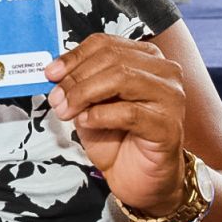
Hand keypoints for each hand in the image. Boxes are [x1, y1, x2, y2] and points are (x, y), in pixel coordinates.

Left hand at [45, 34, 187, 216]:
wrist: (137, 177)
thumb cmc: (116, 137)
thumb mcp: (90, 103)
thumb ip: (78, 82)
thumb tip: (54, 70)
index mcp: (146, 58)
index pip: (105, 44)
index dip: (74, 56)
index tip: (50, 73)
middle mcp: (164, 72)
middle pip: (112, 58)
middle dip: (76, 78)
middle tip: (56, 98)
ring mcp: (170, 98)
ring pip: (121, 78)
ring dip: (85, 94)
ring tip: (67, 112)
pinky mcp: (168, 126)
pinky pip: (129, 112)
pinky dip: (100, 115)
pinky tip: (87, 122)